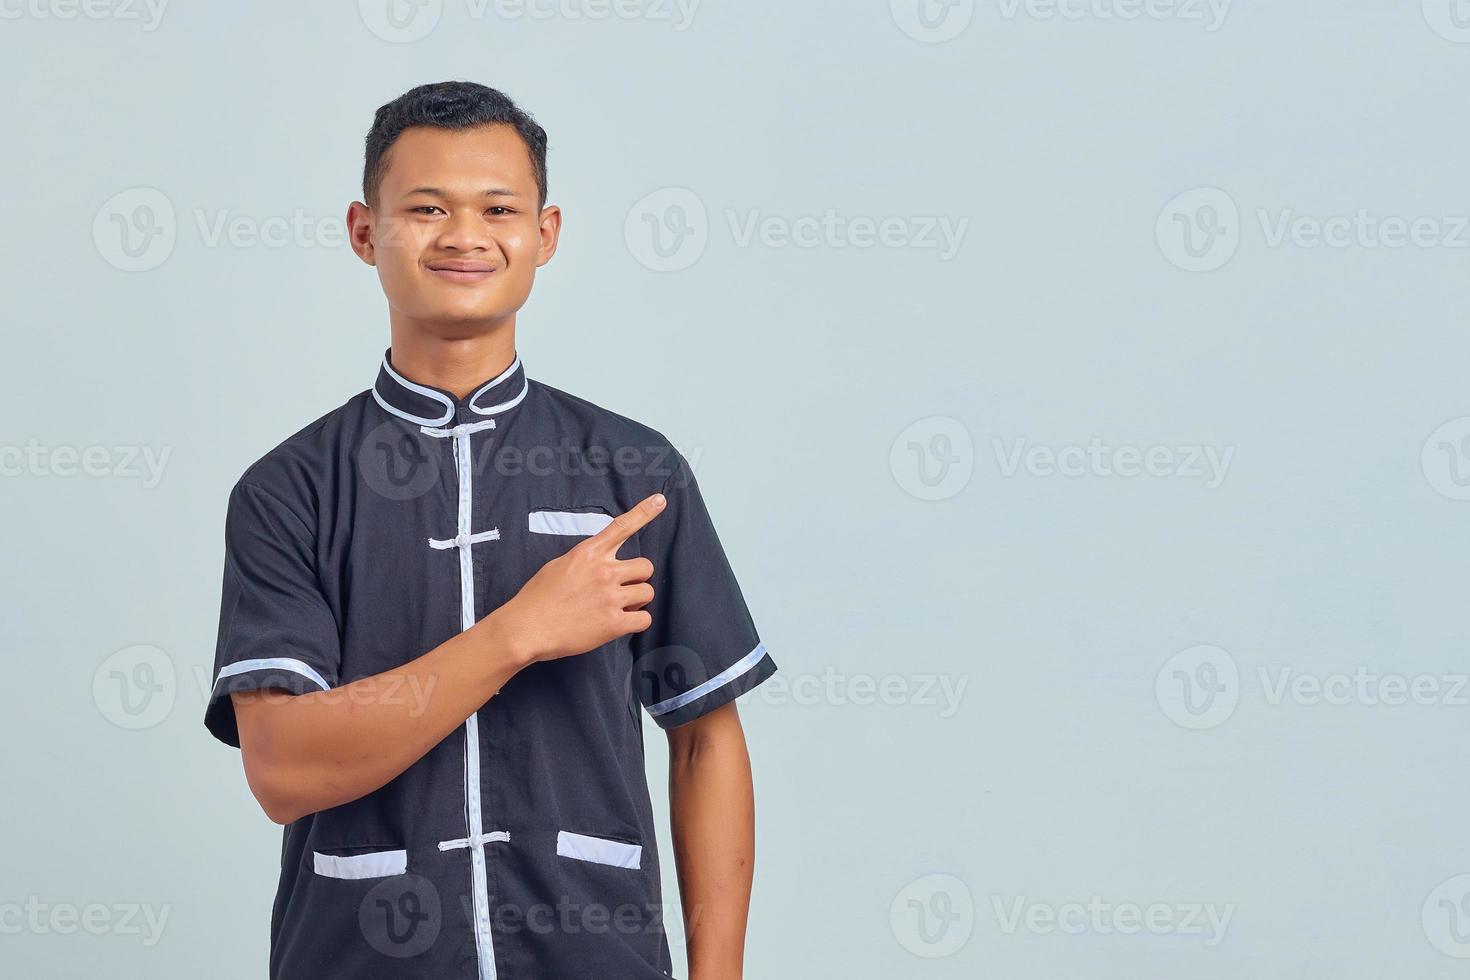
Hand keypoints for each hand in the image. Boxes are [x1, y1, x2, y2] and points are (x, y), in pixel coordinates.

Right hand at [491, 492, 664, 663]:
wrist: (526, 628)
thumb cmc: (537, 598)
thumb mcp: (559, 566)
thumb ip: (585, 561)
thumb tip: (600, 564)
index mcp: (588, 553)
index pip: (621, 527)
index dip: (644, 512)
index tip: (660, 500)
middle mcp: (603, 571)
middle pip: (645, 566)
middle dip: (637, 578)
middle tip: (622, 589)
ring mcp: (610, 597)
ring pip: (647, 592)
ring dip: (637, 600)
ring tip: (618, 607)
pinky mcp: (613, 623)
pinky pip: (644, 620)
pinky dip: (637, 622)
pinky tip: (622, 623)